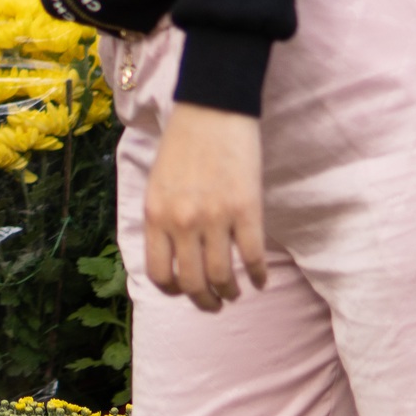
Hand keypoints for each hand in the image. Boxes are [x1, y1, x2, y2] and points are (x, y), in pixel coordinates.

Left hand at [142, 103, 269, 311]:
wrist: (212, 111)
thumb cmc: (182, 146)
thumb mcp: (157, 185)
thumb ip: (161, 220)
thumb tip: (170, 257)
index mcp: (155, 216)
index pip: (159, 273)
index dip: (173, 291)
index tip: (184, 292)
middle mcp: (182, 222)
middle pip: (193, 283)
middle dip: (204, 302)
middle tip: (214, 305)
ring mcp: (215, 218)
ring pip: (223, 277)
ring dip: (231, 293)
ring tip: (235, 293)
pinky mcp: (247, 210)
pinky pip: (253, 257)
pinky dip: (259, 276)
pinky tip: (260, 281)